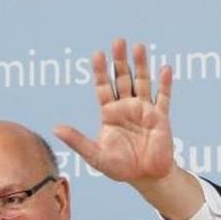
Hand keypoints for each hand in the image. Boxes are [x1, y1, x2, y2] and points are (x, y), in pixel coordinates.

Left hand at [54, 38, 174, 185]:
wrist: (146, 178)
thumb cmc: (120, 167)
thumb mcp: (95, 155)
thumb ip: (77, 141)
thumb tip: (55, 128)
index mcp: (109, 113)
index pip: (103, 86)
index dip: (100, 71)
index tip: (97, 54)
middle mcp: (126, 107)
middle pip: (122, 78)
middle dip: (120, 61)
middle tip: (118, 41)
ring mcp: (144, 110)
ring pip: (142, 82)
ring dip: (141, 65)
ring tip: (139, 47)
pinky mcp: (160, 118)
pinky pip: (163, 98)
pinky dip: (164, 84)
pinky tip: (164, 69)